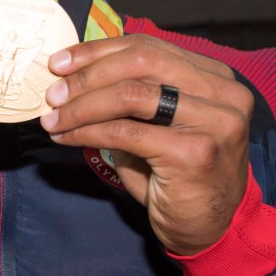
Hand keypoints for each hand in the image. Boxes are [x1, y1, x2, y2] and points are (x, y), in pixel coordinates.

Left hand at [39, 34, 253, 255]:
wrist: (206, 228)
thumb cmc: (173, 171)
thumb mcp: (153, 121)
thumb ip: (128, 91)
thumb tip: (70, 72)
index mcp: (212, 75)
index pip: (146, 47)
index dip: (97, 51)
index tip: (58, 63)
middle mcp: (222, 92)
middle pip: (139, 63)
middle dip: (87, 76)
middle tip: (53, 93)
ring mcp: (214, 121)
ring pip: (130, 95)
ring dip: (82, 106)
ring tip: (53, 118)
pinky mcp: (195, 152)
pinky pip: (124, 133)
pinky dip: (86, 132)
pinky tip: (66, 137)